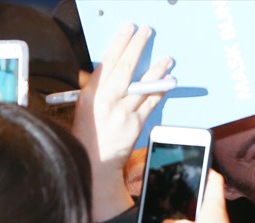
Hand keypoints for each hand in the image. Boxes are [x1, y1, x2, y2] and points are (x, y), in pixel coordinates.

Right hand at [72, 23, 172, 221]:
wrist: (94, 162)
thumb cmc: (89, 133)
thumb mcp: (87, 107)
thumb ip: (99, 88)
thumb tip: (115, 68)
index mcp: (91, 93)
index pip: (106, 61)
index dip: (119, 43)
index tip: (128, 29)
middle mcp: (105, 100)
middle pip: (124, 68)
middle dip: (136, 46)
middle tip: (146, 32)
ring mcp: (121, 112)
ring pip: (141, 84)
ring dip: (156, 69)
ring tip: (166, 59)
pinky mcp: (134, 124)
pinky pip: (150, 103)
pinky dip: (160, 91)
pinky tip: (168, 82)